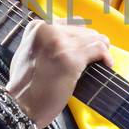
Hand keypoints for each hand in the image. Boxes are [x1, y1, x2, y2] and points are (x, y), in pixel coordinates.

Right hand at [3, 14, 112, 128]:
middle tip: (95, 58)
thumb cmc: (25, 86)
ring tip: (103, 61)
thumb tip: (67, 40)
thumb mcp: (27, 53)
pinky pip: (99, 49)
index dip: (82, 36)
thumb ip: (44, 42)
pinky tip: (107, 64)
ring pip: (95, 38)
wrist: (21, 106)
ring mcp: (59, 43)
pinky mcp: (71, 58)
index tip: (86, 47)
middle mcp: (48, 30)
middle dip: (92, 44)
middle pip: (84, 30)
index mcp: (37, 27)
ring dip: (102, 50)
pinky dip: (106, 56)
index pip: (72, 22)